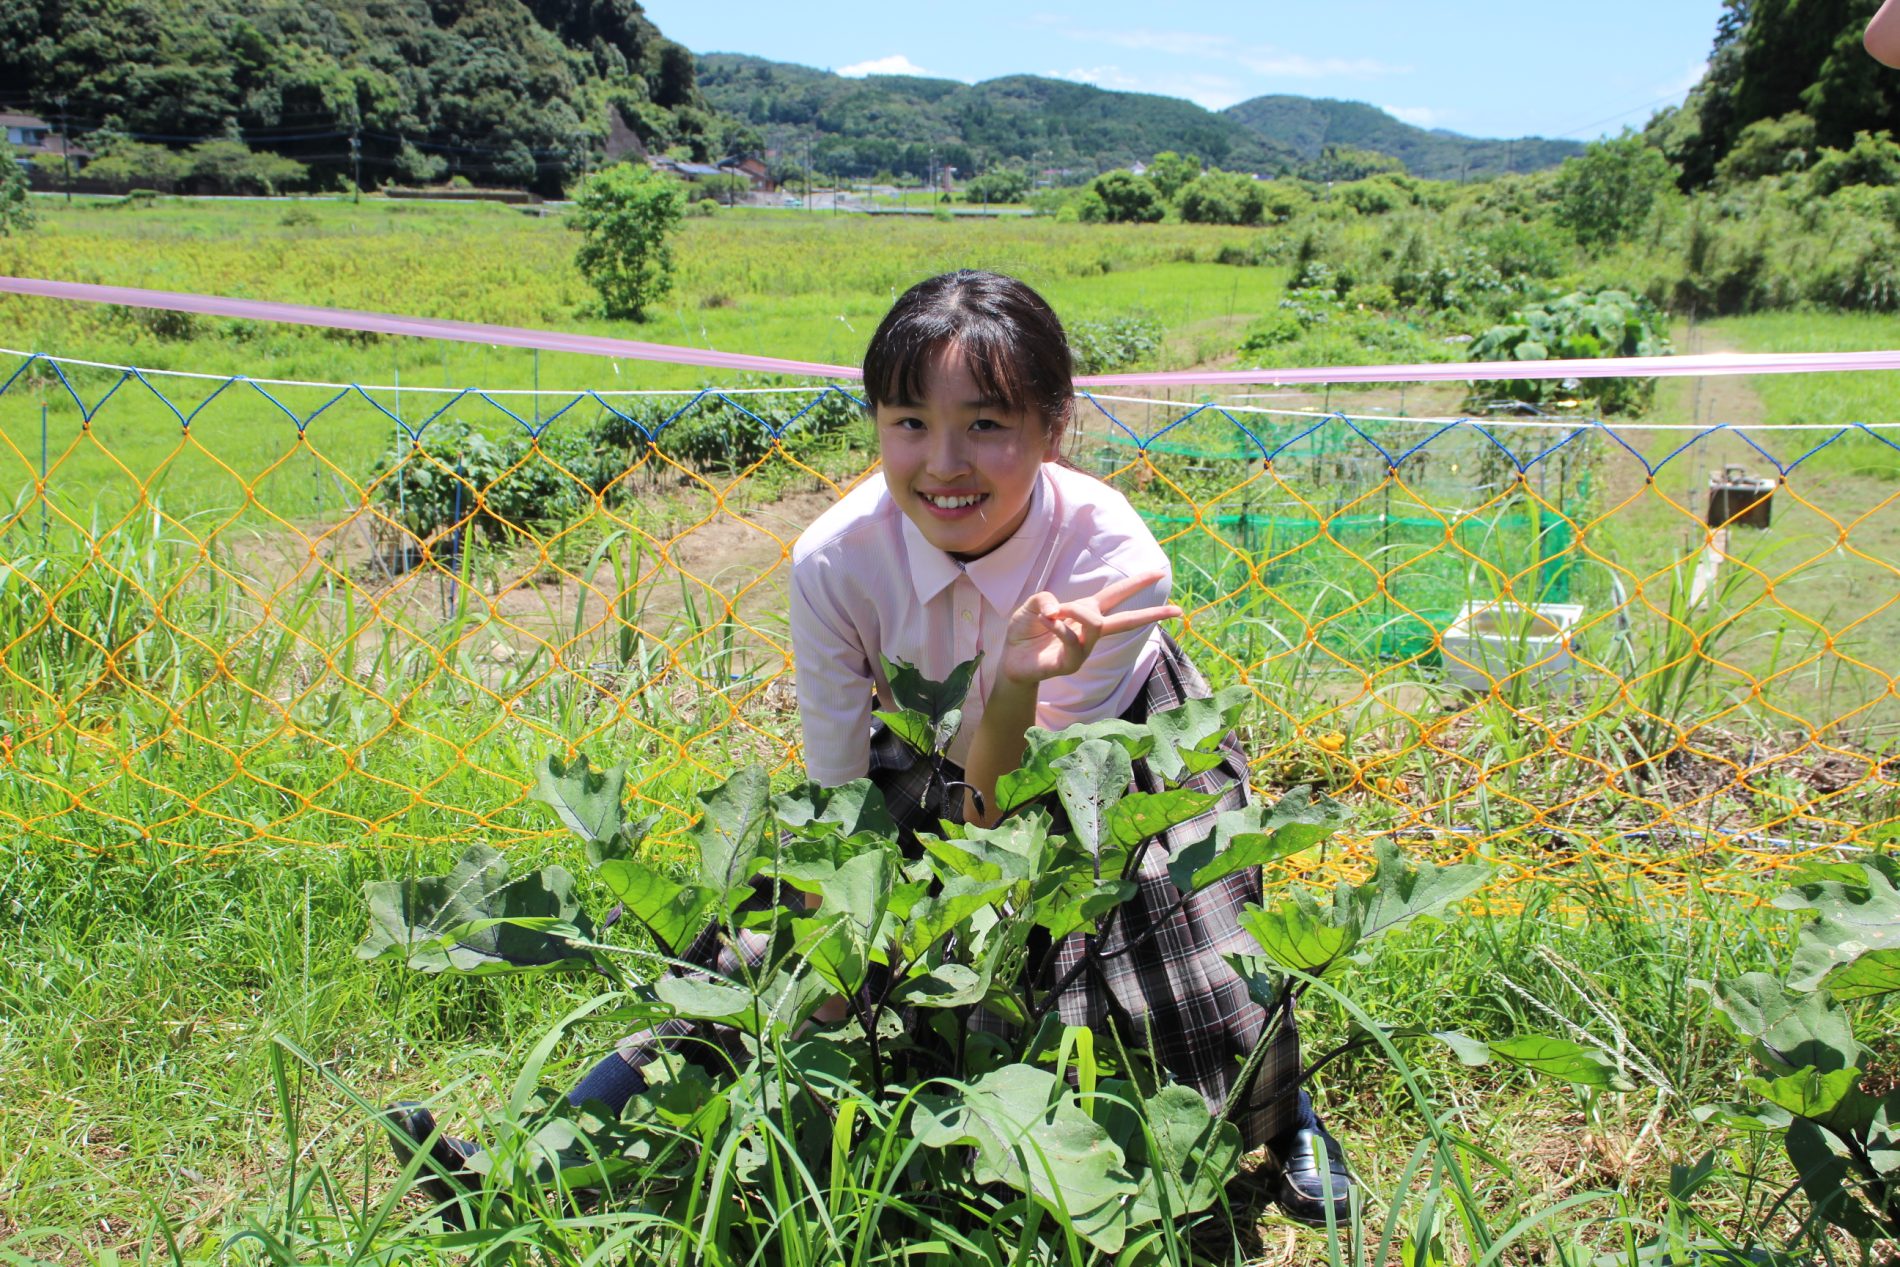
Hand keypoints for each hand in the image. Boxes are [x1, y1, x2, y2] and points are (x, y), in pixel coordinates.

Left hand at [999, 570, 1181, 685]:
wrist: (1013, 658)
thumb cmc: (1026, 629)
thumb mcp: (1033, 604)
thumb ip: (1045, 598)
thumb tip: (1058, 610)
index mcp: (1086, 611)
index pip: (1116, 595)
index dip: (1136, 583)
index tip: (1160, 574)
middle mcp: (1090, 630)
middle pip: (1127, 620)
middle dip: (1152, 614)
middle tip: (1178, 610)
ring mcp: (1085, 648)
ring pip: (1095, 623)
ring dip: (1075, 611)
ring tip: (1054, 613)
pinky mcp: (1073, 662)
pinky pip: (1071, 638)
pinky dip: (1057, 626)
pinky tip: (1046, 622)